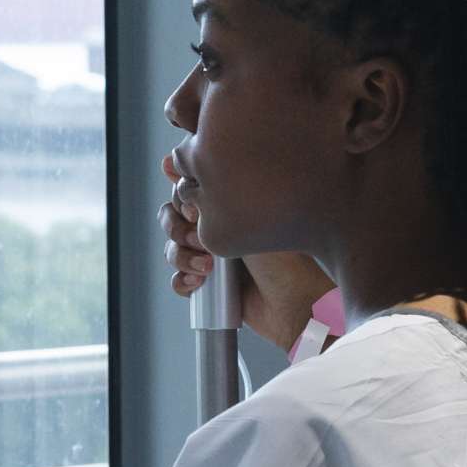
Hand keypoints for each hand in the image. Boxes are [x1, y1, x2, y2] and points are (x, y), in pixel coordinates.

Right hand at [158, 152, 336, 354]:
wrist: (298, 304)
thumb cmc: (288, 257)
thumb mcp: (248, 215)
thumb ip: (208, 191)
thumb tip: (168, 162)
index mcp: (231, 203)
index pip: (187, 191)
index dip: (182, 199)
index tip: (194, 211)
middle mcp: (220, 227)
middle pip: (173, 218)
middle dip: (178, 230)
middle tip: (198, 239)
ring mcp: (214, 258)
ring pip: (173, 249)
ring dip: (181, 257)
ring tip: (206, 267)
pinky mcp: (211, 288)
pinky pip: (180, 280)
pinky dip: (182, 281)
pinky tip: (198, 283)